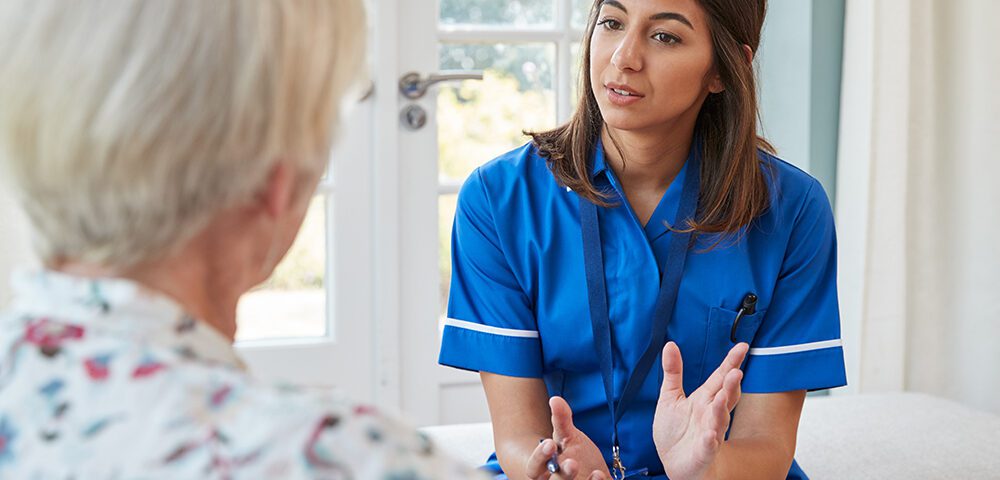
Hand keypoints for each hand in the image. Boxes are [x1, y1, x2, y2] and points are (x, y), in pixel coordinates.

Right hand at [525, 397, 610, 479]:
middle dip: (563, 474)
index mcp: (543, 470)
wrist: (590, 472)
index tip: (550, 443)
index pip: (534, 467)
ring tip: (595, 473)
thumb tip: (555, 399)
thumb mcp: (567, 437)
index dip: (540, 457)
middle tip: (572, 463)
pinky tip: (600, 475)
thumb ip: (561, 420)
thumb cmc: (573, 454)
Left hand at [652, 342, 747, 479]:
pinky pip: (709, 445)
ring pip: (720, 419)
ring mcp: (710, 432)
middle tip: (736, 371)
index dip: (731, 362)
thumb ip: (673, 372)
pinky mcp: (704, 451)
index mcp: (704, 399)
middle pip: (726, 396)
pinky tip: (711, 434)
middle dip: (731, 384)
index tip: (743, 346)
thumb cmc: (675, 431)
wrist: (674, 463)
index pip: (720, 377)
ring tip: (723, 396)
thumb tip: (670, 344)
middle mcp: (711, 413)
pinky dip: (711, 439)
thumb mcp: (670, 397)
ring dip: (722, 408)